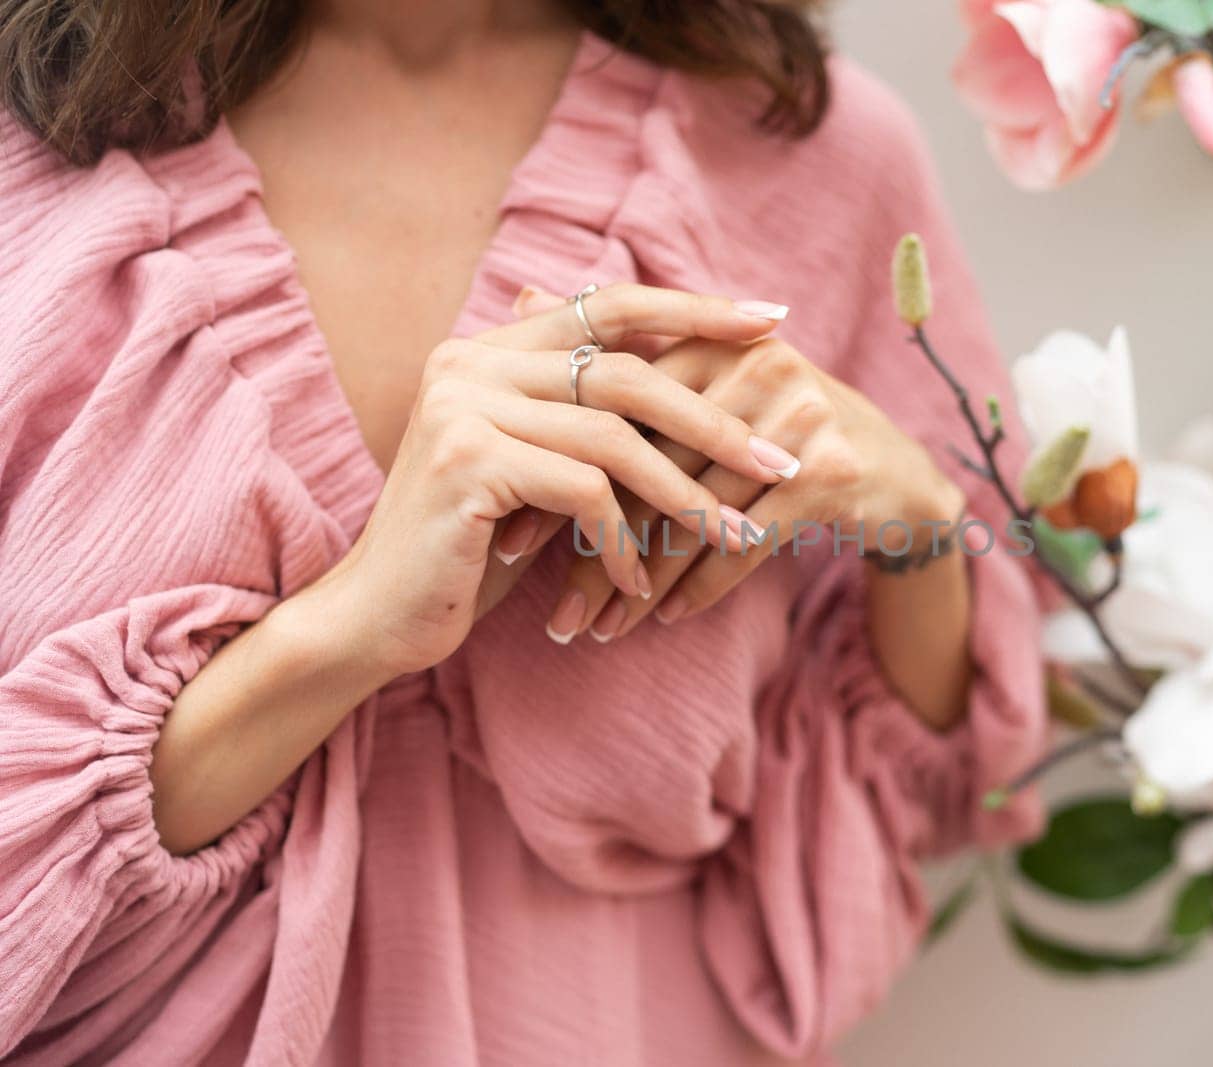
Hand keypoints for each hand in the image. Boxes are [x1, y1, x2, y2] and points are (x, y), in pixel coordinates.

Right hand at [314, 285, 805, 676]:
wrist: (378, 616)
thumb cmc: (472, 547)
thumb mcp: (539, 470)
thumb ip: (586, 415)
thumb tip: (679, 370)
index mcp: (488, 349)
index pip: (609, 303)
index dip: (695, 308)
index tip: (773, 322)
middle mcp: (468, 361)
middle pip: (625, 371)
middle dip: (713, 420)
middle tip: (782, 461)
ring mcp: (461, 407)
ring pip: (613, 437)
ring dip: (685, 496)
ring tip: (738, 537)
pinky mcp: (466, 463)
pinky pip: (583, 493)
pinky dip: (623, 543)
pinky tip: (639, 585)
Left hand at [547, 334, 967, 642]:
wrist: (899, 477)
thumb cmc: (778, 433)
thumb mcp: (706, 381)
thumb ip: (622, 349)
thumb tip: (523, 296)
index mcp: (714, 340)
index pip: (619, 413)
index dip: (562, 476)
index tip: (510, 535)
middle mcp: (757, 367)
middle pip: (648, 467)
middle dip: (592, 545)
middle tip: (548, 607)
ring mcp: (797, 418)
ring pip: (691, 514)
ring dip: (639, 582)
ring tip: (596, 630)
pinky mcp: (826, 474)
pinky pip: (742, 543)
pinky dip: (699, 588)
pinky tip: (662, 619)